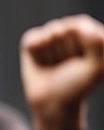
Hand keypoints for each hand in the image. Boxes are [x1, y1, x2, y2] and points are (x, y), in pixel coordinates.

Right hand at [20, 14, 103, 129]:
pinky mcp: (32, 44)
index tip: (81, 61)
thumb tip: (80, 26)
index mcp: (89, 34)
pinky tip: (41, 62)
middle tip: (66, 66)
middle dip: (64, 49)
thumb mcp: (97, 67)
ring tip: (53, 66)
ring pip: (48, 33)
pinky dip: (35, 52)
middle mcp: (70, 33)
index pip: (81, 24)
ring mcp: (50, 37)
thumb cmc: (77, 86)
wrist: (52, 104)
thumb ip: (98, 44)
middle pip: (64, 28)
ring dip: (50, 54)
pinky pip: (32, 39)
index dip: (80, 43)